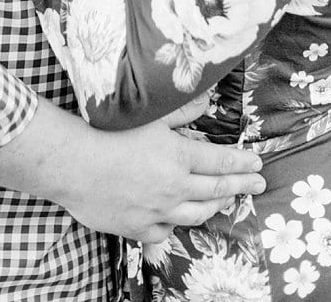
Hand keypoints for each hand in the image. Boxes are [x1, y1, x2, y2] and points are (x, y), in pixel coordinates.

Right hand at [0, 95, 263, 244]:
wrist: (73, 165)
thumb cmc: (106, 133)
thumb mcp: (146, 114)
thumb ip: (179, 110)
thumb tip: (205, 100)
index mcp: (179, 157)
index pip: (221, 161)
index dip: (242, 163)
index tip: (257, 163)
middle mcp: (176, 187)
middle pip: (217, 189)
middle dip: (241, 185)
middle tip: (257, 183)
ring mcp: (160, 211)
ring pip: (197, 214)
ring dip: (215, 206)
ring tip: (225, 202)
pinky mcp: (140, 227)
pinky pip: (166, 230)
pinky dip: (176, 223)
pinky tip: (178, 219)